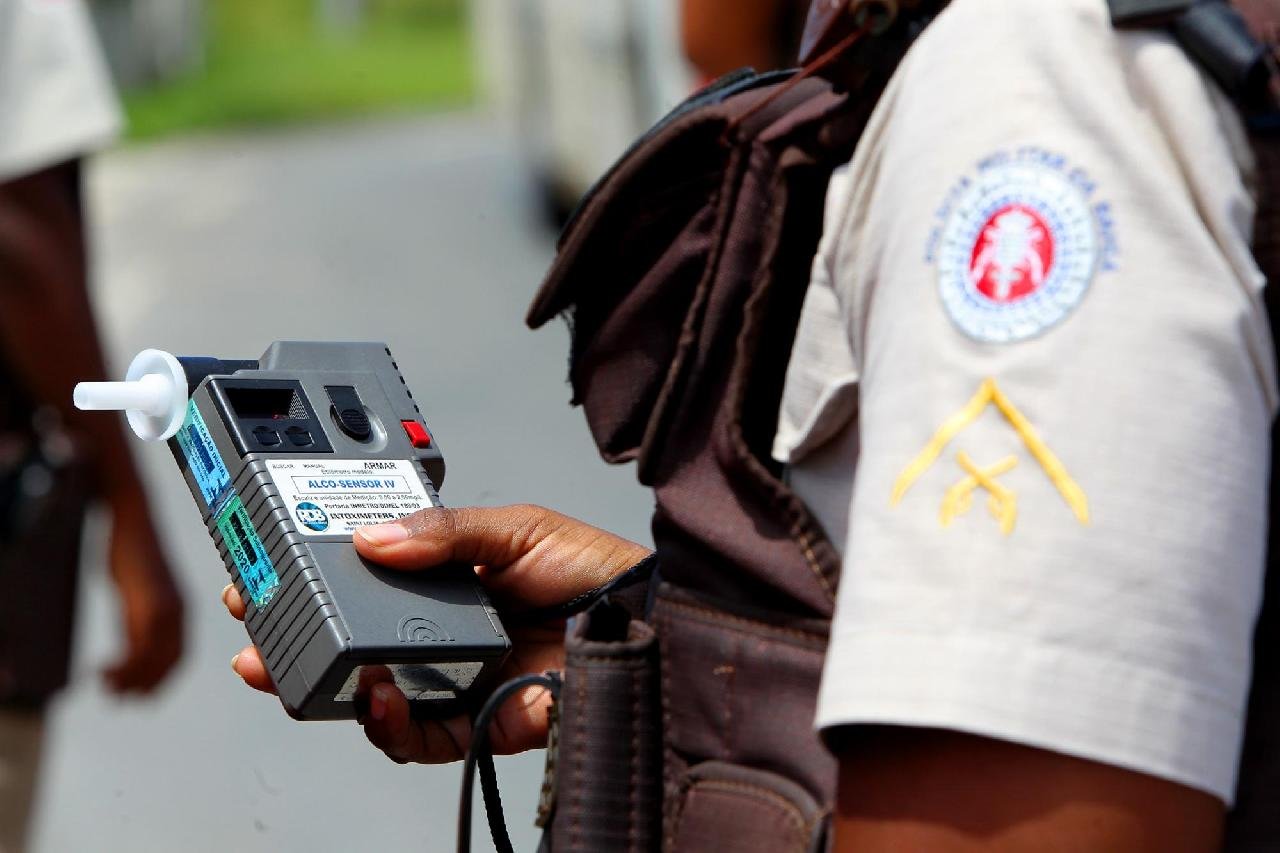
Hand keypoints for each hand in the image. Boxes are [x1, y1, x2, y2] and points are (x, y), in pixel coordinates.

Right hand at [104, 502, 184, 692]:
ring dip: (130, 678)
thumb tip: (135, 644)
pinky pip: (140, 641)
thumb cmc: (134, 553)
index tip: (140, 695)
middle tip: (120, 699)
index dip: (160, 679)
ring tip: (107, 688)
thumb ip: (142, 617)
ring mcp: (166, 605)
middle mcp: (179, 610)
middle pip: (168, 661)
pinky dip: (124, 662)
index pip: (178, 655)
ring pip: (153, 656)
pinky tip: (103, 668)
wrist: (133, 519)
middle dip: (145, 684)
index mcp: (181, 609)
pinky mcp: (148, 599)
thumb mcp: (142, 591)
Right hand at [224, 504, 649, 762]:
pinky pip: (415, 736)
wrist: (650, 625)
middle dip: (293, 631)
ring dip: (326, 684)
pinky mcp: (473, 721)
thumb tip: (371, 539)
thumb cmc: (594, 570)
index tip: (267, 559)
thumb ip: (445, 533)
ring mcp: (452, 676)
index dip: (313, 571)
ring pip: (369, 693)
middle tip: (253, 614)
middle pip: (351, 637)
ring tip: (300, 665)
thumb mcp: (515, 529)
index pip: (362, 574)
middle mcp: (439, 627)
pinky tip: (376, 702)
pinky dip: (387, 726)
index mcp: (443, 574)